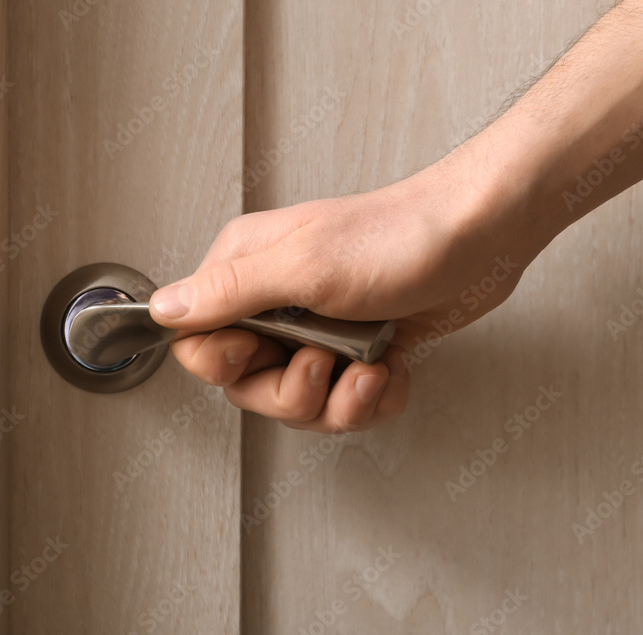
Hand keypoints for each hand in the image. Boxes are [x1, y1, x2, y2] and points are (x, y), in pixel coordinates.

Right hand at [149, 158, 539, 431]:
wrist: (480, 240)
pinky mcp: (354, 351)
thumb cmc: (399, 238)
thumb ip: (228, 292)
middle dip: (292, 394)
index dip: (225, 365)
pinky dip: (371, 400)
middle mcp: (275, 303)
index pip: (197, 341)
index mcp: (247, 271)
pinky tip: (392, 371)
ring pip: (298, 403)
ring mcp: (315, 329)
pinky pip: (342, 404)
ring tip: (369, 371)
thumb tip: (162, 308)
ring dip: (338, 402)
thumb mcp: (304, 266)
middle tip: (324, 364)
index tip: (264, 352)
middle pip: (247, 386)